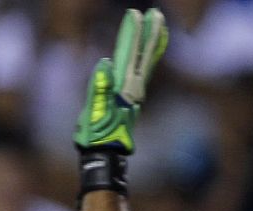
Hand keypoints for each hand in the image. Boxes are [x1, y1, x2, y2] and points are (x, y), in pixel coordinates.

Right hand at [74, 8, 167, 154]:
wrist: (107, 154)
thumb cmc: (97, 136)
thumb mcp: (93, 114)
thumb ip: (99, 88)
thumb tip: (105, 63)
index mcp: (123, 87)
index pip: (129, 54)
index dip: (132, 33)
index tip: (135, 15)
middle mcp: (133, 86)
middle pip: (143, 54)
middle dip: (149, 32)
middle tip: (155, 13)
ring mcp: (135, 91)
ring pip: (147, 60)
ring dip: (153, 41)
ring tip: (159, 24)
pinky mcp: (133, 97)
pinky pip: (145, 71)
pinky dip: (151, 57)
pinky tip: (151, 51)